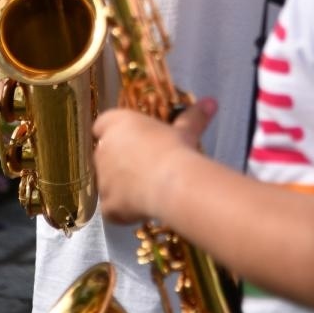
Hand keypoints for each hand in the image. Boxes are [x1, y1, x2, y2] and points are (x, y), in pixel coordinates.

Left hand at [94, 98, 216, 223]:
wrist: (170, 182)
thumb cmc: (174, 148)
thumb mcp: (185, 130)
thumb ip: (193, 116)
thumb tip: (211, 102)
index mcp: (116, 123)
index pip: (103, 125)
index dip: (115, 133)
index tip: (132, 139)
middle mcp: (102, 149)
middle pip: (104, 154)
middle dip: (119, 160)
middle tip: (145, 166)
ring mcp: (102, 179)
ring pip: (108, 182)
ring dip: (121, 185)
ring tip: (147, 189)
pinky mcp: (107, 205)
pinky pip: (113, 208)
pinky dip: (124, 210)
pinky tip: (144, 208)